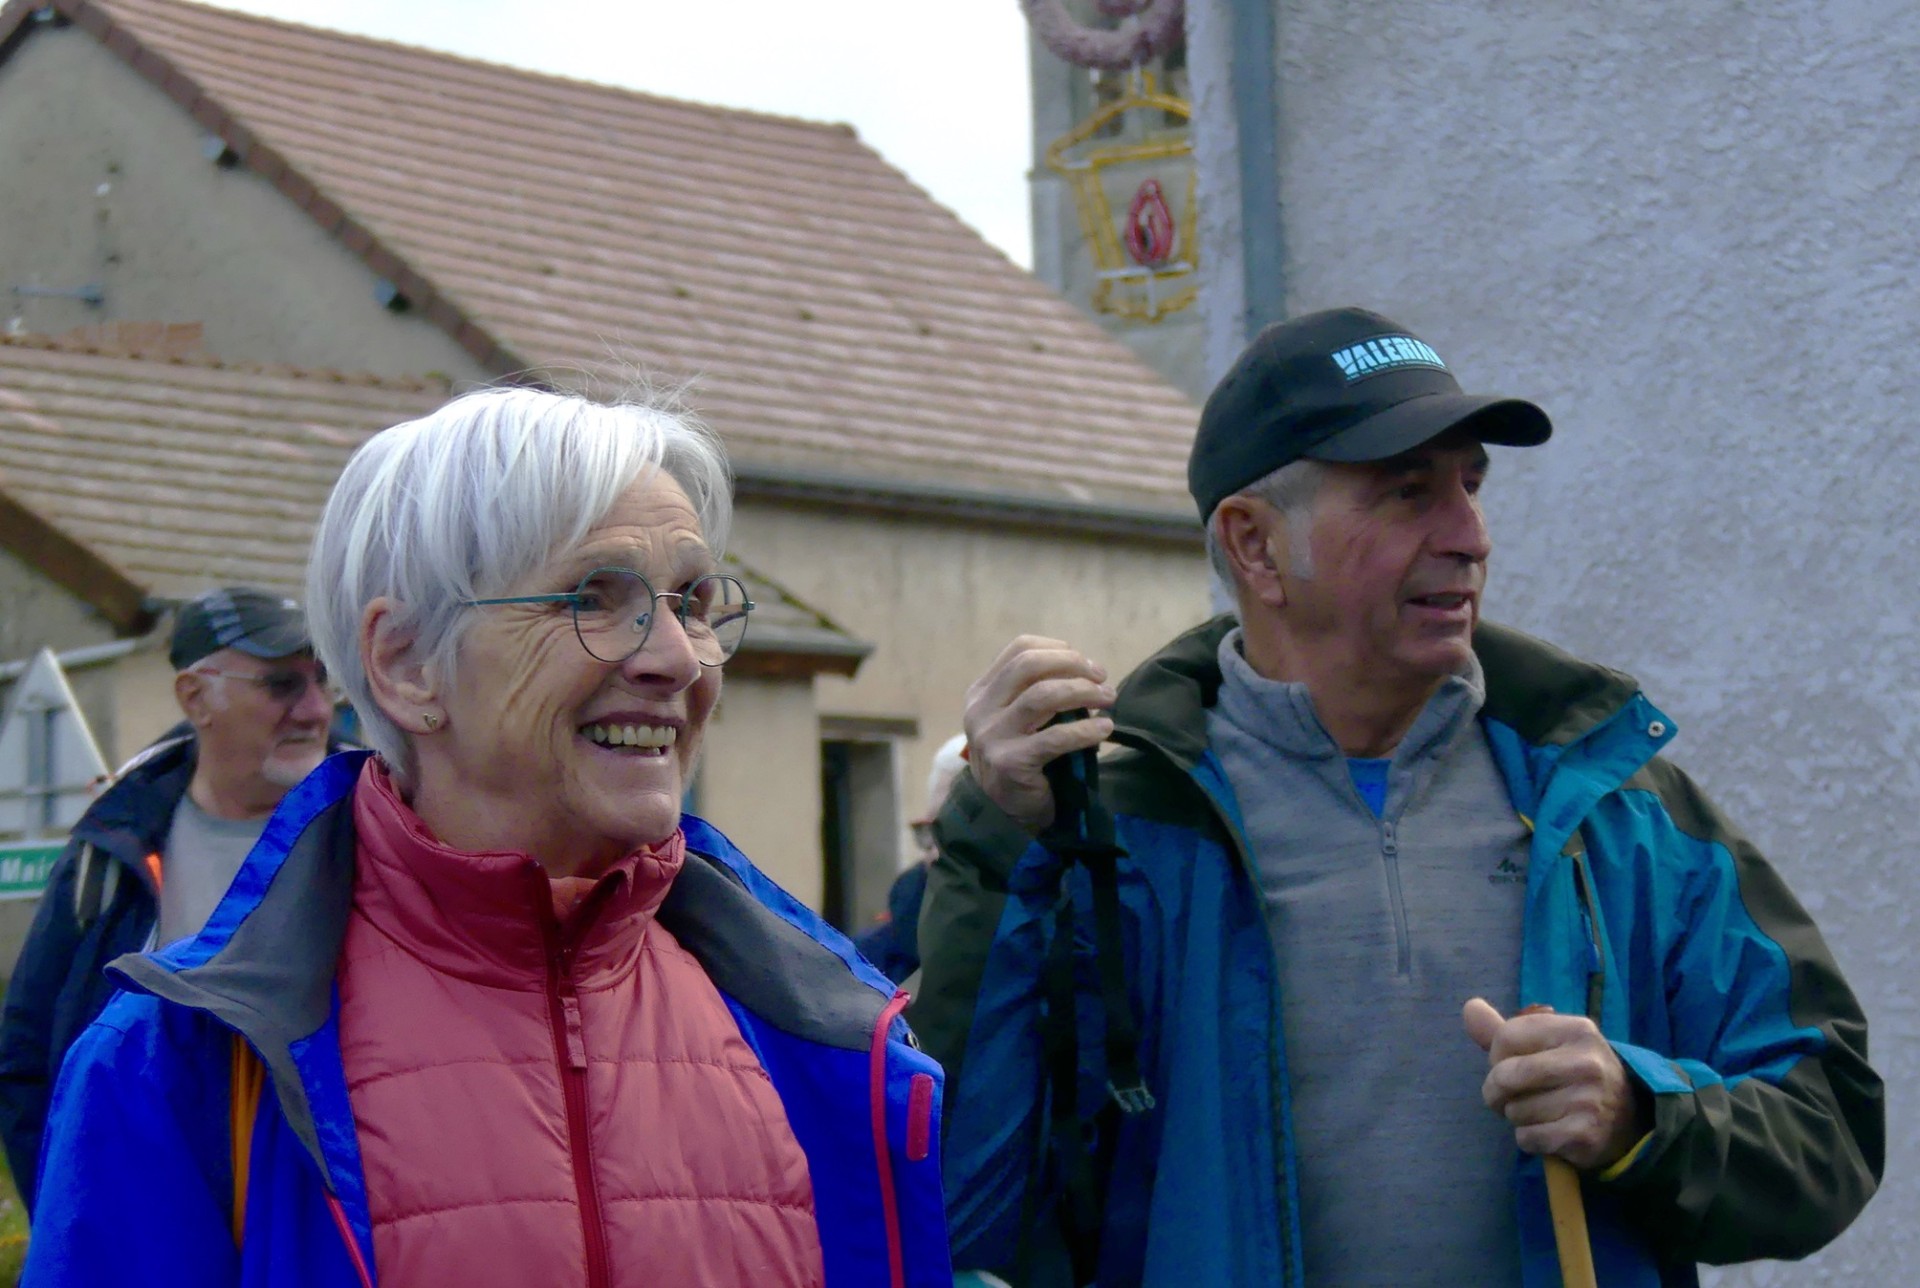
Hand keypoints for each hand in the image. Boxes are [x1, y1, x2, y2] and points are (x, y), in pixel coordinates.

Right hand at [962, 636, 1115, 833]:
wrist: (1005, 814)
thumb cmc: (1022, 760)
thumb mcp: (1019, 719)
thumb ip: (1037, 691)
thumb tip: (1086, 668)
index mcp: (982, 692)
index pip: (1019, 649)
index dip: (1058, 649)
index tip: (1086, 663)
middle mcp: (980, 710)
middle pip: (1030, 665)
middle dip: (1074, 665)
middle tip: (1102, 678)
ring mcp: (991, 736)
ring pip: (1044, 695)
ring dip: (1085, 692)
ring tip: (1109, 699)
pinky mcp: (1010, 762)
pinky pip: (1056, 737)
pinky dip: (1087, 729)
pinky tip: (1105, 729)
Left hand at [1462, 997, 1647, 1172]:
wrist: (1625, 1120)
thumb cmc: (1573, 1076)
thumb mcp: (1548, 1045)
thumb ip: (1504, 1030)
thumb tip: (1470, 1007)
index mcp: (1577, 1030)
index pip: (1506, 1036)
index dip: (1496, 1055)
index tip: (1509, 1065)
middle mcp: (1586, 1062)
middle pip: (1505, 1075)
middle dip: (1496, 1091)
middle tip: (1509, 1096)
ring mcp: (1588, 1100)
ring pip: (1515, 1110)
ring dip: (1517, 1116)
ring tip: (1541, 1112)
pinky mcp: (1584, 1135)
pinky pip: (1527, 1138)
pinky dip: (1529, 1138)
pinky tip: (1550, 1131)